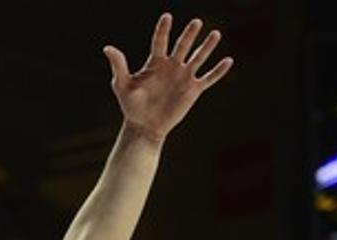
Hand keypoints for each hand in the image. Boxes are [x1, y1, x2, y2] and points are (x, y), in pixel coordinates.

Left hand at [104, 13, 232, 144]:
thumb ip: (118, 65)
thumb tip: (107, 48)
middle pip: (182, 45)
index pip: (160, 41)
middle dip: (189, 34)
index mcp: (155, 62)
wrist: (144, 126)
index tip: (167, 16)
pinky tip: (228, 61)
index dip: (163, 29)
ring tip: (215, 34)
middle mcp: (172, 65)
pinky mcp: (193, 90)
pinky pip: (208, 78)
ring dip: (207, 47)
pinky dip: (218, 71)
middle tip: (196, 22)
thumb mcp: (122, 85)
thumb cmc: (131, 106)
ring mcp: (184, 76)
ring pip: (198, 58)